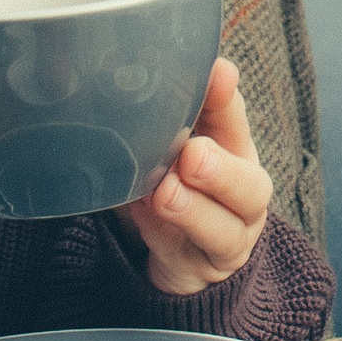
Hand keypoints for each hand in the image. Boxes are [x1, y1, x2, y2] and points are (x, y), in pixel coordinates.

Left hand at [113, 58, 270, 294]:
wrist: (182, 254)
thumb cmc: (171, 184)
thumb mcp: (162, 146)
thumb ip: (146, 118)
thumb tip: (92, 73)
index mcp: (231, 149)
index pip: (233, 118)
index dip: (227, 98)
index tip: (218, 72)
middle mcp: (241, 192)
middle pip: (249, 184)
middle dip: (221, 168)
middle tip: (192, 153)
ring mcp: (230, 235)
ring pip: (226, 227)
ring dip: (194, 208)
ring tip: (165, 192)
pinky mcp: (207, 267)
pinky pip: (188, 253)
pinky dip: (164, 233)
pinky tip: (146, 214)